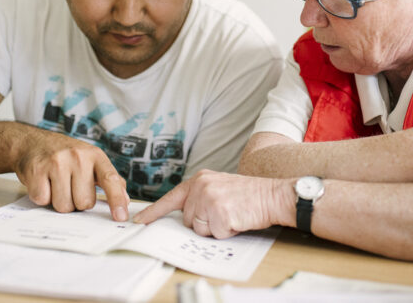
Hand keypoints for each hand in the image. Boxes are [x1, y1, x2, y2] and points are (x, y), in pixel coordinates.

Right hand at [13, 129, 128, 217]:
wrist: (33, 142)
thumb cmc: (67, 156)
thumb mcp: (92, 161)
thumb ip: (110, 180)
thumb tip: (125, 200)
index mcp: (95, 156)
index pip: (110, 179)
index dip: (117, 200)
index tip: (121, 216)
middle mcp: (78, 157)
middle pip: (84, 202)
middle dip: (77, 202)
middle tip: (70, 187)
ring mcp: (57, 162)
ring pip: (64, 206)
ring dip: (59, 201)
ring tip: (56, 185)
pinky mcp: (37, 170)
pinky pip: (43, 200)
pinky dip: (42, 197)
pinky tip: (43, 183)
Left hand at [133, 170, 294, 237]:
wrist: (273, 195)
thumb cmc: (249, 195)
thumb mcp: (219, 188)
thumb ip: (199, 197)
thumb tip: (184, 217)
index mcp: (200, 179)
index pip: (171, 198)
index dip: (153, 212)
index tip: (139, 221)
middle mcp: (201, 186)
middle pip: (189, 220)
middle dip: (205, 223)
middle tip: (225, 211)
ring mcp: (209, 199)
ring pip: (200, 229)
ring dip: (216, 228)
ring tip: (232, 214)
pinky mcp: (220, 213)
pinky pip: (215, 234)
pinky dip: (227, 232)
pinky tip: (237, 219)